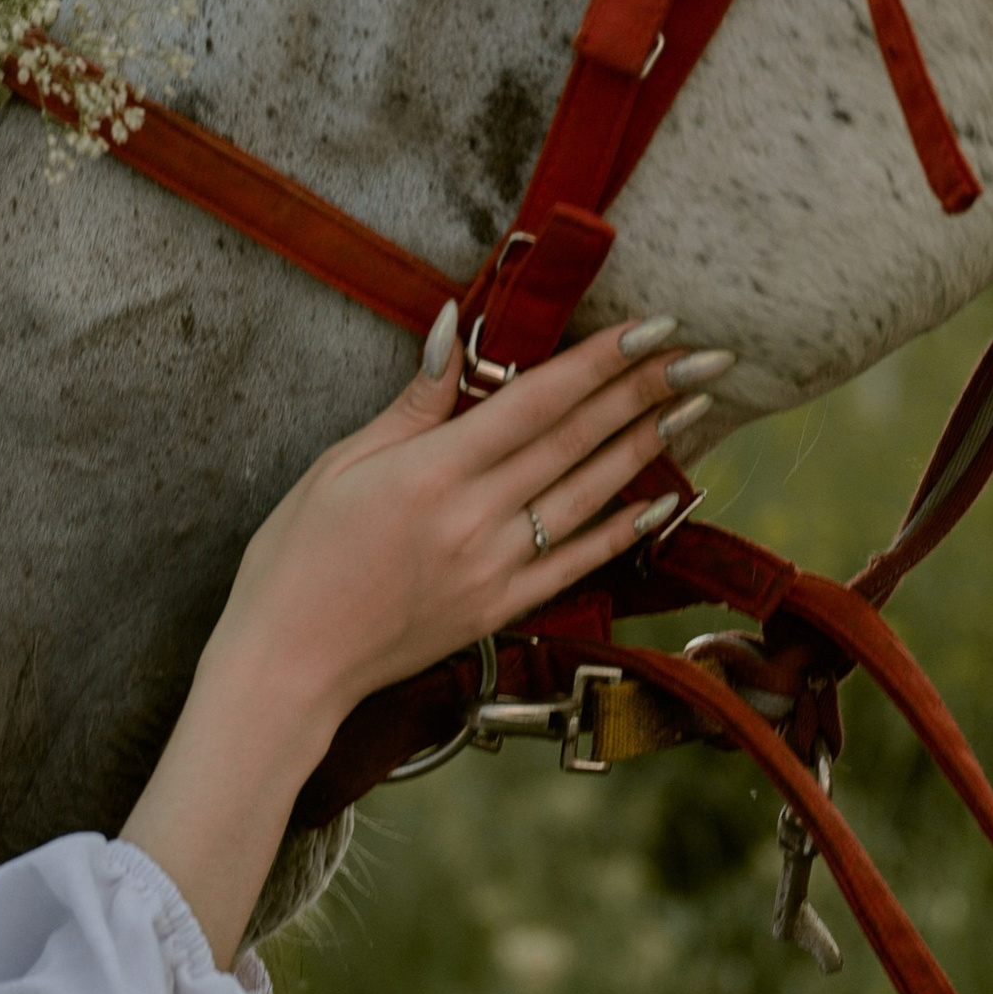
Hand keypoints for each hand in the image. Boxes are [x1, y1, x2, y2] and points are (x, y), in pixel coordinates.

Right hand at [213, 304, 723, 737]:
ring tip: (698, 406)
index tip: (654, 327)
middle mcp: (473, 520)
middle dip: (645, 392)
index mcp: (430, 473)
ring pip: (588, 496)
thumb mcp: (339, 464)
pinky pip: (576, 563)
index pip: (535, 402)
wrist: (287, 666)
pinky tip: (663, 500)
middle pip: (576, 441)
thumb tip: (455, 327)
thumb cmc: (296, 560)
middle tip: (705, 353)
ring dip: (648, 447)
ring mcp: (493, 570)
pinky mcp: (500, 610)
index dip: (601, 362)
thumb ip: (413, 402)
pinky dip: (623, 530)